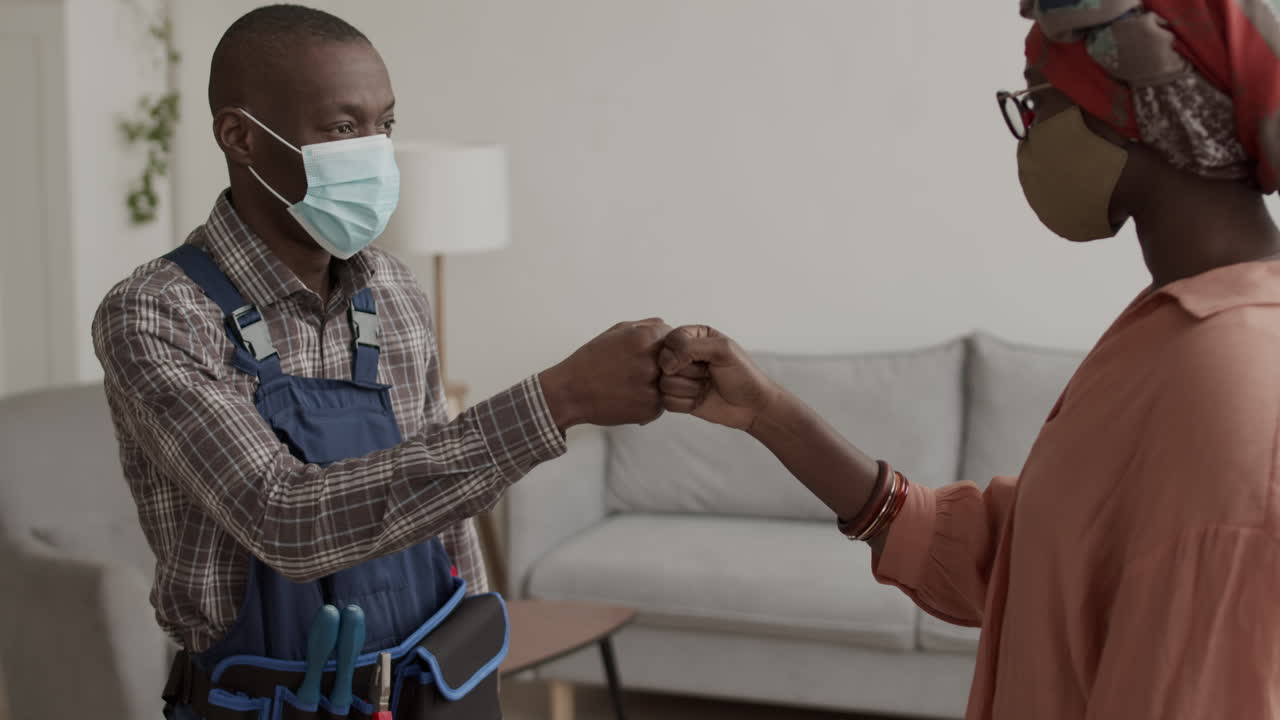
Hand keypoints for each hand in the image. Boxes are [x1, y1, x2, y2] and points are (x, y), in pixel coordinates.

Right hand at [539, 318, 669, 429]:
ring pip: (671, 382)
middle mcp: (652, 361)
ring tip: (634, 383)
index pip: (675, 337)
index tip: (650, 352)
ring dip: (659, 383)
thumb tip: (667, 326)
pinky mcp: (652, 408)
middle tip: (641, 369)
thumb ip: (645, 326)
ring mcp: (653, 386)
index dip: (663, 345)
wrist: (571, 392)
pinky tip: (631, 396)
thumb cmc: (591, 361)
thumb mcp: (615, 332)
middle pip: (676, 360)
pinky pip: (662, 402)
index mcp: (644, 338)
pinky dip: (651, 400)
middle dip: (663, 364)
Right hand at [658, 325, 780, 430]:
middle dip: (689, 371)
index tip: (701, 360)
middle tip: (708, 373)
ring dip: (689, 388)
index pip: (671, 339)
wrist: (751, 406)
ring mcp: (679, 377)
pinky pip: (667, 401)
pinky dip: (686, 403)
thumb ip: (690, 346)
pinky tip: (701, 399)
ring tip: (707, 386)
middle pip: (663, 362)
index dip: (680, 351)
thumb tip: (665, 362)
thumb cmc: (743, 375)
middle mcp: (684, 356)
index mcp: (695, 337)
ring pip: (664, 383)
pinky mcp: (677, 398)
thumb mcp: (723, 350)